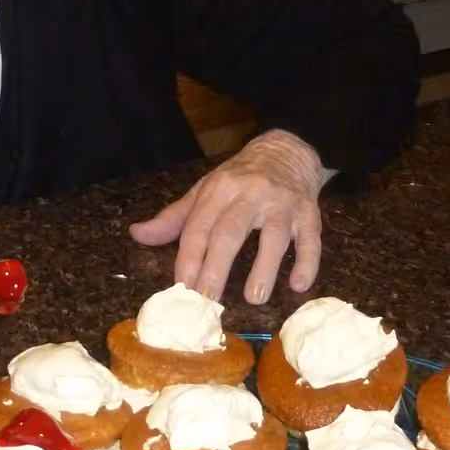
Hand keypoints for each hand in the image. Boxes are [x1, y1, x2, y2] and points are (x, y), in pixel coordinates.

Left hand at [128, 129, 336, 304]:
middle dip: (217, 268)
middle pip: (231, 231)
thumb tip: (138, 234)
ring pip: (274, 235)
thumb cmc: (241, 177)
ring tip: (254, 298)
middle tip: (208, 301)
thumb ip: (175, 217)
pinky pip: (311, 238)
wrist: (287, 149)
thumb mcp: (206, 190)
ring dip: (265, 267)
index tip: (181, 288)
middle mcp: (250, 193)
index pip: (199, 227)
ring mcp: (282, 202)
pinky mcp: (309, 211)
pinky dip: (307, 262)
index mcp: (219, 189)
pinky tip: (298, 286)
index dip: (188, 258)